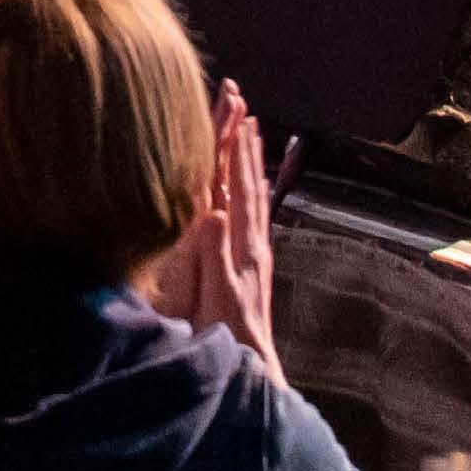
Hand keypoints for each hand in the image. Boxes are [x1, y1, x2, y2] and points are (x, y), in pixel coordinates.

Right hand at [155, 81, 284, 384]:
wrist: (253, 365)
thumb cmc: (227, 334)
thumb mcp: (215, 295)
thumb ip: (214, 254)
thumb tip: (213, 210)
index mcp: (243, 244)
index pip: (238, 187)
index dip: (235, 151)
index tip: (234, 115)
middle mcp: (254, 241)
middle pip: (250, 181)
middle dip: (245, 143)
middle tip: (243, 105)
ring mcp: (257, 251)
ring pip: (255, 193)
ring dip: (251, 159)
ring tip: (251, 130)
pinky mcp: (255, 263)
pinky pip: (255, 213)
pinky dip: (254, 188)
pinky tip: (254, 182)